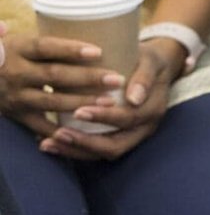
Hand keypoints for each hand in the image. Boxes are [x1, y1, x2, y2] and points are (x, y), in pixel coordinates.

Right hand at [0, 28, 124, 144]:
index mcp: (18, 49)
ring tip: (109, 102)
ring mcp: (16, 96)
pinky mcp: (17, 115)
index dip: (70, 49)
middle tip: (117, 79)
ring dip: (82, 102)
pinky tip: (83, 129)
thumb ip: (34, 37)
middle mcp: (16, 73)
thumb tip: (6, 26)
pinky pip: (40, 125)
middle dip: (88, 78)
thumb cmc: (9, 54)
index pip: (45, 47)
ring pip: (52, 101)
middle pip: (54, 75)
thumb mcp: (16, 40)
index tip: (99, 51)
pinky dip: (60, 130)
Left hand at [48, 38, 187, 160]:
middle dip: (85, 142)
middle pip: (116, 145)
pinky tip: (52, 144)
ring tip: (49, 143)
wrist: (156, 68)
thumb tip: (134, 98)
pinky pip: (96, 151)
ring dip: (76, 151)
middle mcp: (144, 128)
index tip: (79, 111)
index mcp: (153, 109)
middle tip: (59, 133)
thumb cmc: (148, 61)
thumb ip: (144, 77)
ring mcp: (131, 137)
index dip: (105, 118)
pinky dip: (75, 150)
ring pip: (104, 153)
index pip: (129, 119)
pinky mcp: (118, 139)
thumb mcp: (150, 61)